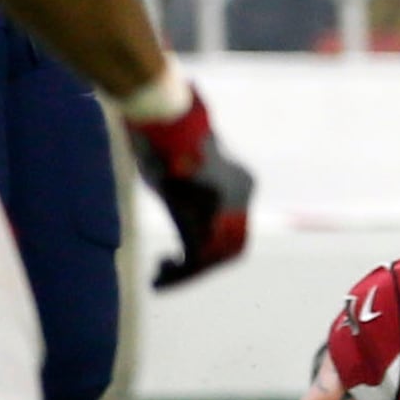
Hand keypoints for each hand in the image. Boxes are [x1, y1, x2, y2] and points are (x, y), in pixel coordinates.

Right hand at [133, 85, 254, 288]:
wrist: (168, 120)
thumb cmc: (167, 133)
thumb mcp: (185, 161)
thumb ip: (191, 183)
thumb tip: (180, 191)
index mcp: (243, 181)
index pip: (237, 225)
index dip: (214, 245)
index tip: (185, 251)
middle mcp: (243, 195)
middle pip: (232, 245)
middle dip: (203, 264)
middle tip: (170, 267)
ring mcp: (228, 207)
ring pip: (216, 256)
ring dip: (188, 274)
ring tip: (160, 275)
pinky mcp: (205, 216)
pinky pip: (197, 259)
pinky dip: (178, 275)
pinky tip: (156, 278)